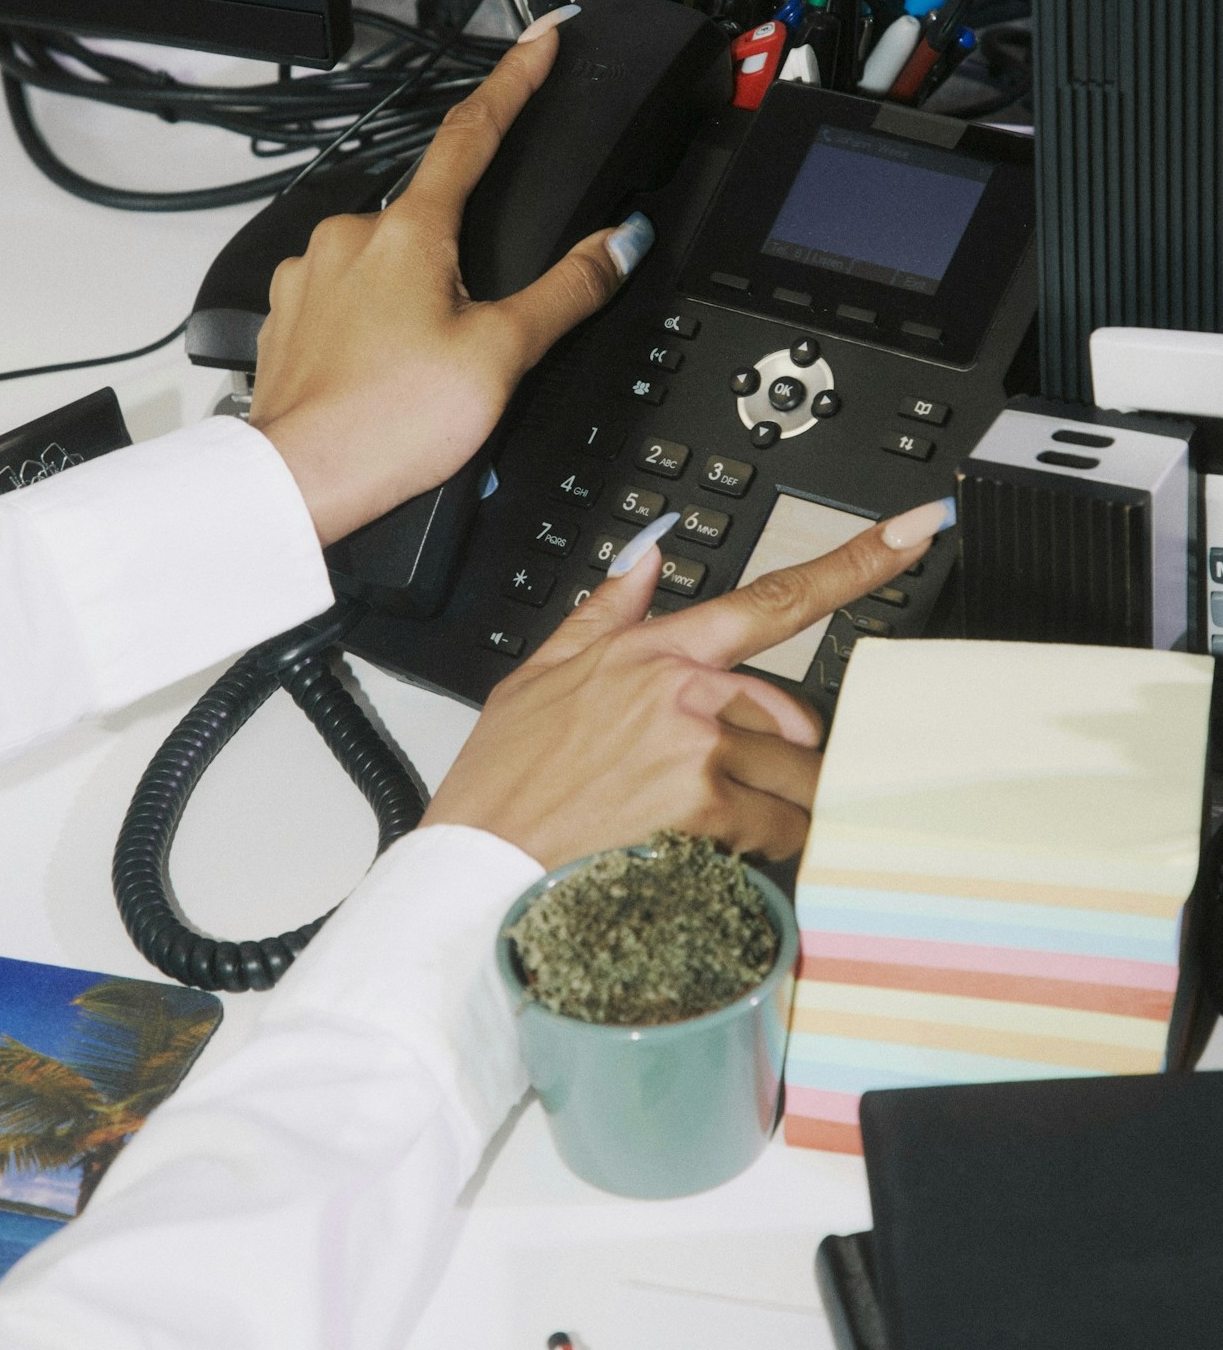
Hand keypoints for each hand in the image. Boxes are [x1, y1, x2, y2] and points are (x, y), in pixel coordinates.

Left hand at [250, 16, 646, 543]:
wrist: (296, 483)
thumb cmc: (387, 424)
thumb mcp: (502, 355)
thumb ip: (568, 291)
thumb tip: (621, 243)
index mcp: (410, 230)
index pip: (474, 130)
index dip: (514, 80)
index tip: (539, 42)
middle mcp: (350, 235)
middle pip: (429, 214)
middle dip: (461, 258)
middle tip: (475, 332)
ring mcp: (310, 272)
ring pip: (385, 261)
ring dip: (415, 297)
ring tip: (426, 372)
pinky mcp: (287, 313)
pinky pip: (345, 297)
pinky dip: (373, 324)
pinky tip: (387, 371)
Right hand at [420, 502, 946, 866]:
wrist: (479, 862)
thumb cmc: (506, 781)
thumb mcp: (541, 674)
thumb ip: (607, 612)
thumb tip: (650, 558)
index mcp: (656, 650)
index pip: (774, 597)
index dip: (855, 561)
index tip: (914, 532)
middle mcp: (688, 688)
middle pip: (795, 714)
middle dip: (776, 756)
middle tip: (719, 789)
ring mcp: (699, 743)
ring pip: (795, 773)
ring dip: (773, 806)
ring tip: (704, 827)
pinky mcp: (704, 802)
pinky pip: (779, 824)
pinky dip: (761, 846)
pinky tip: (705, 851)